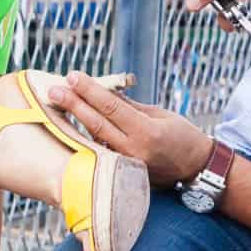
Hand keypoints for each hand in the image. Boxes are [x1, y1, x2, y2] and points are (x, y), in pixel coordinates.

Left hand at [45, 72, 214, 188]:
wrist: (197, 169)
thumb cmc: (182, 136)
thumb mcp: (159, 114)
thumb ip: (130, 106)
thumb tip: (103, 93)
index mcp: (146, 131)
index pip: (111, 106)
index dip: (90, 90)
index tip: (73, 76)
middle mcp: (134, 149)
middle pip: (96, 123)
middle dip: (73, 104)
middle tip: (53, 90)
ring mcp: (127, 164)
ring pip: (94, 139)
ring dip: (75, 121)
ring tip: (57, 104)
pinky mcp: (123, 173)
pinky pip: (101, 152)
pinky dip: (87, 137)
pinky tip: (72, 125)